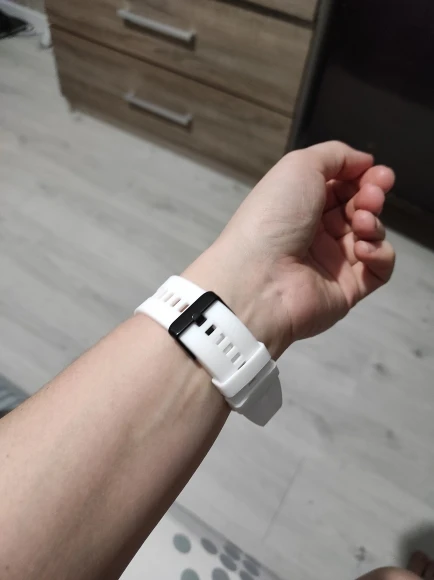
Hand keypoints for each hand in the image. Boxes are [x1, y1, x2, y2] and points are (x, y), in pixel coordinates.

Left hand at [185, 142, 395, 358]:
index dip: (363, 177)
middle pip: (359, 208)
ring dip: (373, 223)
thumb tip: (365, 161)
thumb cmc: (272, 217)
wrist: (259, 277)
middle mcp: (315, 231)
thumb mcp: (299, 166)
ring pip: (371, 235)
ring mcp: (331, 262)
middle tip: (372, 196)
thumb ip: (336, 155)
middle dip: (372, 196)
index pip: (342, 186)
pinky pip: (378, 269)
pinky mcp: (347, 290)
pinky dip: (379, 254)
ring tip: (360, 222)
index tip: (378, 173)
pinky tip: (362, 249)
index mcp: (300, 203)